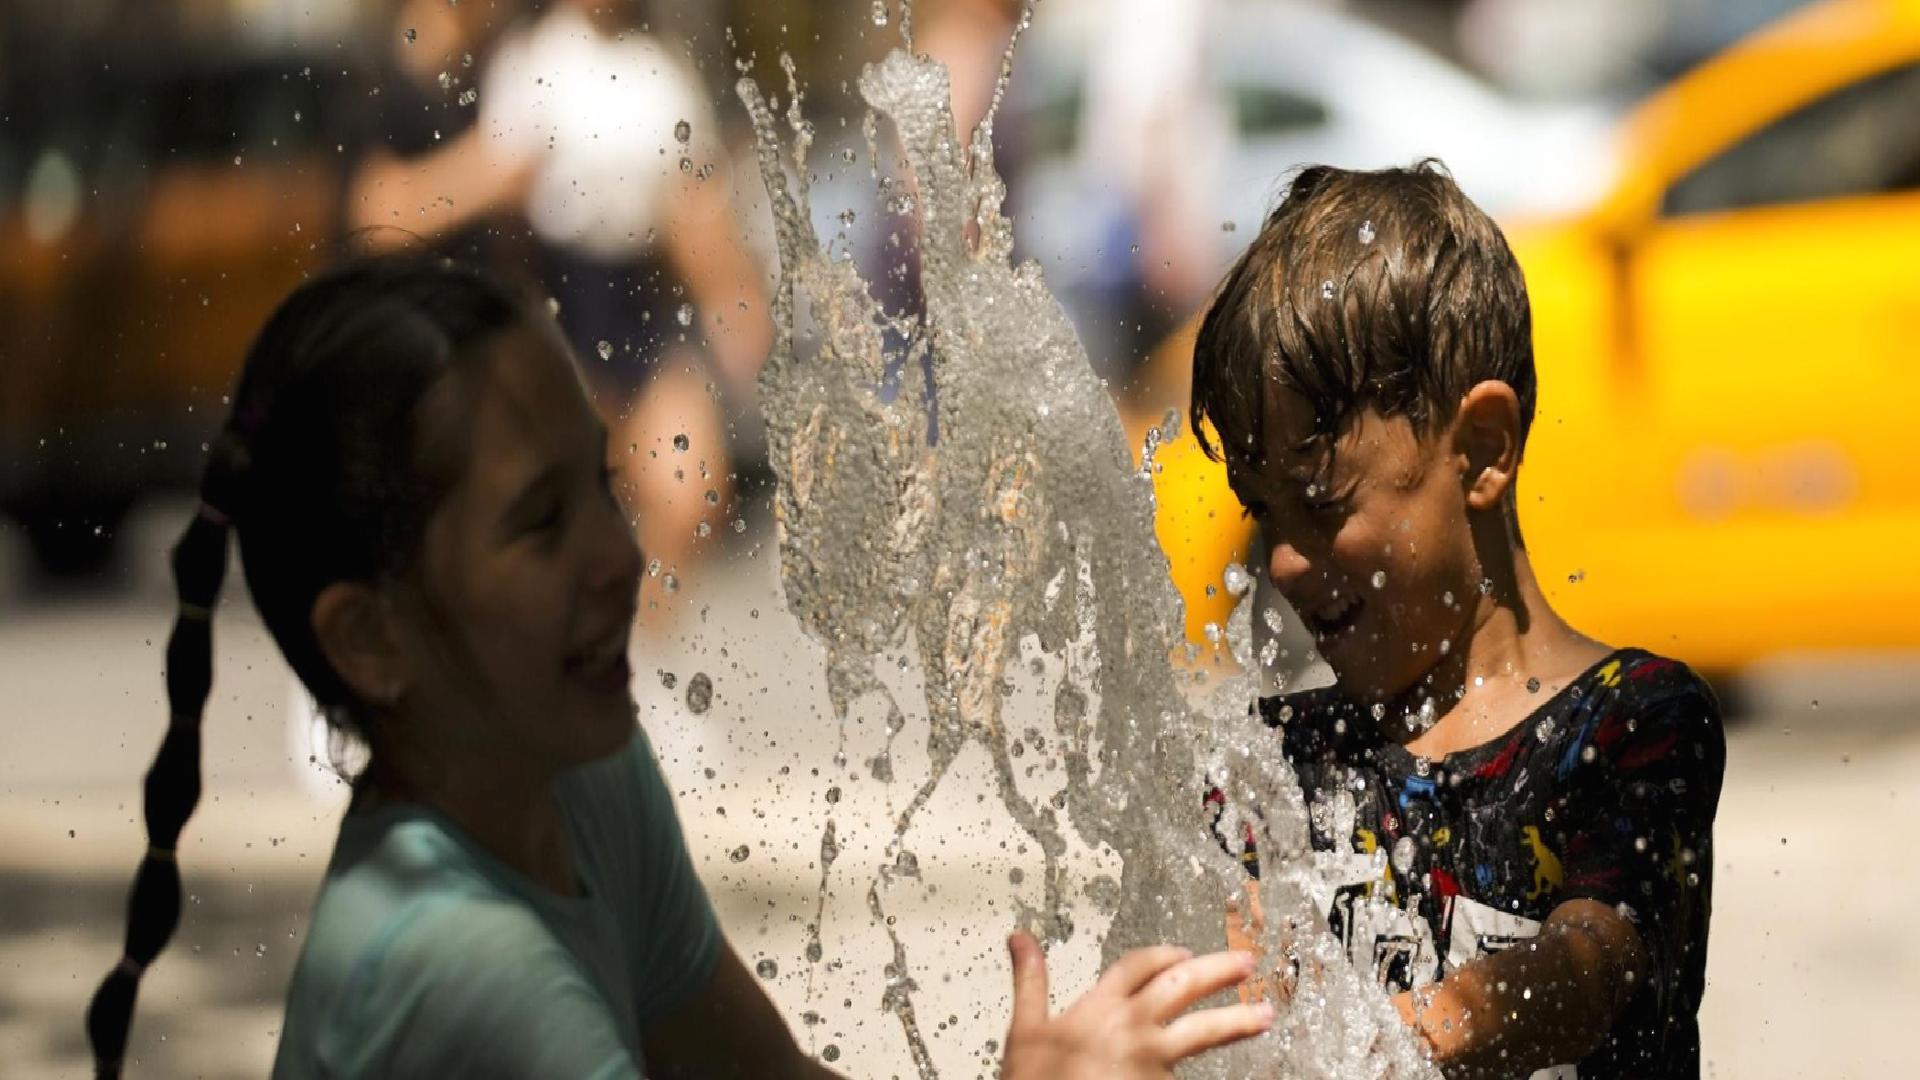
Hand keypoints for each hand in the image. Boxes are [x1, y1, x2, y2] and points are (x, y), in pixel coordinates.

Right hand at [999, 931, 1274, 1079]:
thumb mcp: (1025, 1028)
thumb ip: (1030, 979)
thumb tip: (1021, 939)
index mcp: (1099, 1006)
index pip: (1139, 965)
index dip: (1162, 955)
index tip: (1182, 953)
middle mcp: (1132, 1026)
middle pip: (1183, 985)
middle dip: (1217, 971)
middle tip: (1244, 963)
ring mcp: (1152, 1059)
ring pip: (1203, 1030)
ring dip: (1237, 1019)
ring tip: (1264, 1014)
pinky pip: (1191, 1074)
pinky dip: (1208, 1068)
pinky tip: (1229, 1064)